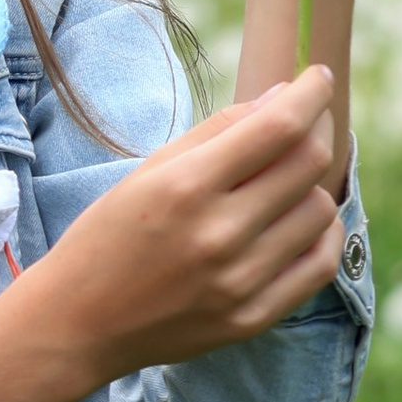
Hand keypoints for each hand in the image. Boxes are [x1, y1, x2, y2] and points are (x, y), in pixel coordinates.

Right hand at [0, 70, 344, 401]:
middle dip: (320, 127)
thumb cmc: (105, 237)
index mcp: (184, 187)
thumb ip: (215, 132)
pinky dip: (324, 233)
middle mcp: (217, 233)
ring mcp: (239, 280)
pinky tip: (305, 221)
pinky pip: (321, 264)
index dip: (311, 94)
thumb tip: (282, 98)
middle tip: (312, 119)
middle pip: (308, 163)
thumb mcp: (146, 172)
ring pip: (320, 210)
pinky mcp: (252, 317)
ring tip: (291, 177)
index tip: (317, 78)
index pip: (278, 126)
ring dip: (313, 184)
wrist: (77, 323)